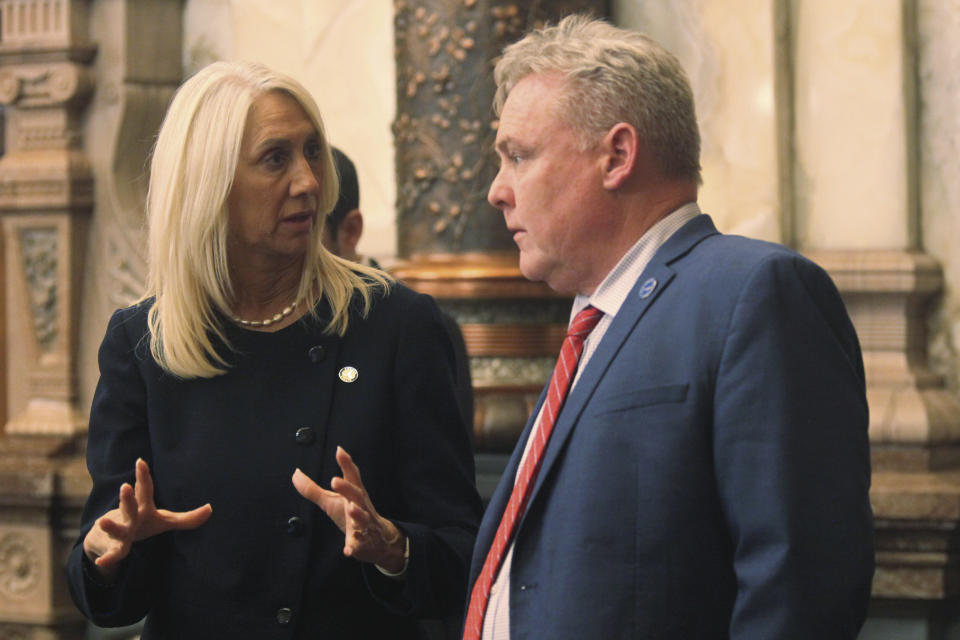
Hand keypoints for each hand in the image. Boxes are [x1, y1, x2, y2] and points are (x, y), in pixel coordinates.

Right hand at [82, 458, 212, 580]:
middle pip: (129, 507)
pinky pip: (113, 555)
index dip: (143, 476)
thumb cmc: (142, 525)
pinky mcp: (116, 549)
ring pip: (116, 529)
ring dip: (110, 526)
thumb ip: (188, 518)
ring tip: (102, 521)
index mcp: (143, 508)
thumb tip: (210, 509)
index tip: (140, 461)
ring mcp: (121, 532)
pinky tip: (102, 562)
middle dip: (127, 498)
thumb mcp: (165, 521)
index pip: (144, 490)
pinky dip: (108, 558)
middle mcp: (130, 517)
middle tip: (125, 486)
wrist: (109, 541)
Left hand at [292, 446, 405, 571]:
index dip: (346, 463)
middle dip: (348, 488)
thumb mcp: (331, 501)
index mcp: (354, 494)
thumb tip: (295, 473)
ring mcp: (365, 525)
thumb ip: (313, 489)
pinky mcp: (364, 543)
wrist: (377, 541)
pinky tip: (348, 550)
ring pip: (364, 519)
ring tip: (351, 510)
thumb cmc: (350, 516)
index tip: (339, 450)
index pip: (352, 477)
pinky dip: (355, 547)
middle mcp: (361, 507)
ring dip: (358, 515)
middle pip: (357, 495)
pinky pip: (360, 545)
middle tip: (335, 481)